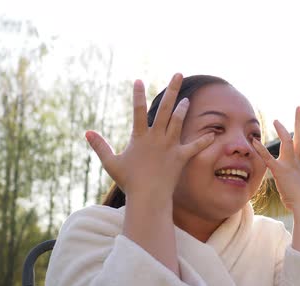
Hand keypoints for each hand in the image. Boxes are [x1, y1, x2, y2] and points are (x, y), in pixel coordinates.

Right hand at [85, 73, 213, 198]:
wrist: (148, 197)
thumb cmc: (129, 182)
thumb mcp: (111, 163)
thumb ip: (101, 146)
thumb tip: (87, 133)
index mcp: (140, 137)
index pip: (138, 111)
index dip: (137, 95)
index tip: (138, 80)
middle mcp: (157, 138)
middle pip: (165, 109)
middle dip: (173, 90)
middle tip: (178, 74)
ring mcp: (170, 146)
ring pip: (178, 122)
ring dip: (183, 109)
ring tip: (187, 99)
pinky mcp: (181, 157)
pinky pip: (194, 147)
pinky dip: (203, 141)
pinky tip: (213, 134)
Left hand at [252, 106, 299, 210]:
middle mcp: (298, 162)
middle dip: (299, 121)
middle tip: (299, 108)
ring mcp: (290, 165)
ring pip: (288, 142)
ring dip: (282, 130)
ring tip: (275, 120)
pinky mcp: (280, 171)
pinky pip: (268, 158)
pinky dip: (260, 149)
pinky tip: (253, 141)